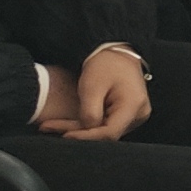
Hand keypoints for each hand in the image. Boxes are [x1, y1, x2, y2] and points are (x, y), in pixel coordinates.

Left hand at [32, 44, 152, 141]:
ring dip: (81, 129)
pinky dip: (87, 124)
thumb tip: (86, 131)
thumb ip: (89, 113)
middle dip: (80, 133)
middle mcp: (138, 114)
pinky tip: (69, 123)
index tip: (66, 136)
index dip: (87, 137)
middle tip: (51, 128)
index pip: (110, 132)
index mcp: (134, 106)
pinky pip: (106, 125)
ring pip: (105, 130)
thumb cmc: (106, 65)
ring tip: (54, 125)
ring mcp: (134, 116)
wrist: (116, 53)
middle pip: (107, 133)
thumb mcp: (92, 87)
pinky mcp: (126, 115)